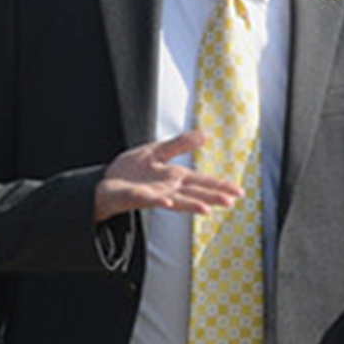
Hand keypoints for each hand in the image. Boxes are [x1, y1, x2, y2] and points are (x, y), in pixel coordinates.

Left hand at [92, 130, 239, 220]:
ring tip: (207, 209)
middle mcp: (169, 189)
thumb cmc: (131, 170)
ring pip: (176, 200)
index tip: (239, 191)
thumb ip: (180, 144)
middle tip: (231, 202)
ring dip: (191, 204)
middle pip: (194, 192)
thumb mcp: (157, 151)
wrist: (105, 183)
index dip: (220, 185)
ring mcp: (154, 195)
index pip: (202, 181)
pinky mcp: (136, 197)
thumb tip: (205, 133)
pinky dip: (159, 201)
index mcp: (175, 177)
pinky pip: (149, 200)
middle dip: (212, 197)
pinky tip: (168, 202)